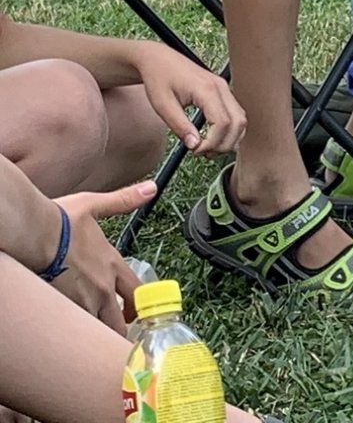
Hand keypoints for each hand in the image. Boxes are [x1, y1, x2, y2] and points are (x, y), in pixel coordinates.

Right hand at [47, 180, 154, 333]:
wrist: (34, 232)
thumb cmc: (59, 220)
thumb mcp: (95, 205)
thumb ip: (124, 201)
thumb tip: (150, 188)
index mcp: (112, 264)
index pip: (136, 293)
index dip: (138, 307)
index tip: (133, 314)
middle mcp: (101, 287)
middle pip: (118, 321)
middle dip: (117, 328)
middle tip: (112, 329)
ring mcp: (82, 300)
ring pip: (96, 328)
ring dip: (96, 330)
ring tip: (90, 333)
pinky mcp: (61, 307)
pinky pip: (73, 328)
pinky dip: (74, 330)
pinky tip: (68, 328)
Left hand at [132, 42, 244, 155]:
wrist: (158, 59)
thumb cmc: (158, 79)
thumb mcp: (162, 105)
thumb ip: (180, 126)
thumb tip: (195, 145)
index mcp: (207, 89)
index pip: (223, 122)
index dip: (212, 142)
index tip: (195, 151)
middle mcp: (221, 87)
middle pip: (238, 123)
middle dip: (224, 144)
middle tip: (203, 153)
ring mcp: (224, 88)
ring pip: (241, 119)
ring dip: (229, 138)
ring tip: (208, 148)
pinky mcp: (223, 91)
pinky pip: (236, 113)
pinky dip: (230, 129)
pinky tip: (213, 137)